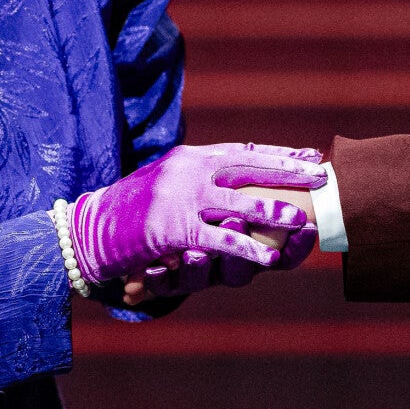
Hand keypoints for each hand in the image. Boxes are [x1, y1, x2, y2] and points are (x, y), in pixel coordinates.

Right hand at [68, 143, 325, 285]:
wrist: (88, 226)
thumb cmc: (131, 208)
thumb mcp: (167, 179)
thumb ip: (200, 172)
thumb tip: (237, 163)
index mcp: (190, 156)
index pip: (243, 151)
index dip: (279, 154)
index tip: (309, 154)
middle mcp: (188, 170)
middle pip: (248, 167)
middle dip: (287, 172)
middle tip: (321, 175)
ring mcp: (178, 197)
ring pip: (236, 202)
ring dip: (271, 212)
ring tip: (300, 219)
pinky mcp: (169, 228)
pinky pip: (214, 238)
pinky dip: (243, 248)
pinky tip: (267, 257)